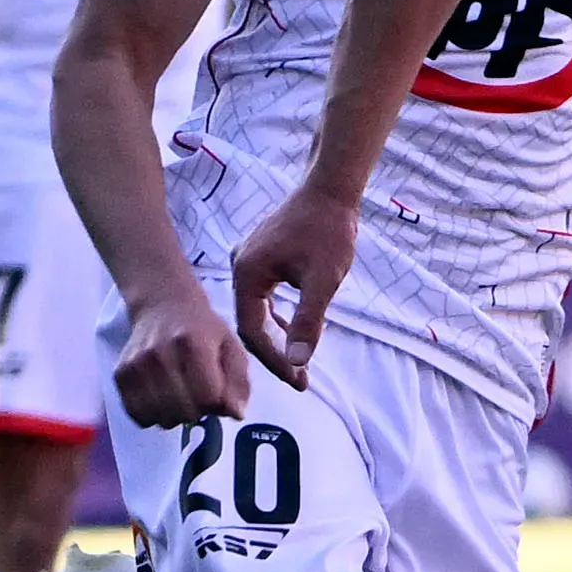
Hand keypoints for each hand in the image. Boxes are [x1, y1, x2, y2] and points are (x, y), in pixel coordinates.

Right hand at [113, 279, 246, 427]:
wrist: (163, 305)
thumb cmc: (203, 330)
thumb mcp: (232, 347)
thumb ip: (239, 382)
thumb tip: (236, 414)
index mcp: (193, 344)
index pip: (208, 396)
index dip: (218, 403)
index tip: (217, 392)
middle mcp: (161, 354)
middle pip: (185, 411)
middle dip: (199, 411)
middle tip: (199, 396)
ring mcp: (137, 365)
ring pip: (161, 418)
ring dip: (176, 417)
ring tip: (181, 397)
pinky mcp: (121, 374)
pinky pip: (138, 415)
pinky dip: (153, 415)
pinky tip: (162, 400)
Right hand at [231, 186, 356, 390]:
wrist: (331, 190)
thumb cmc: (329, 231)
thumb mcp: (322, 281)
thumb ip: (308, 321)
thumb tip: (297, 362)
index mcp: (247, 274)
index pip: (253, 331)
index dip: (274, 360)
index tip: (298, 380)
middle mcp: (240, 268)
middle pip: (251, 324)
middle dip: (275, 353)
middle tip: (299, 380)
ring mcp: (248, 261)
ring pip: (256, 311)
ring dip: (277, 337)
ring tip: (298, 363)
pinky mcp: (260, 258)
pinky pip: (262, 297)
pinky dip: (277, 317)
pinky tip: (294, 330)